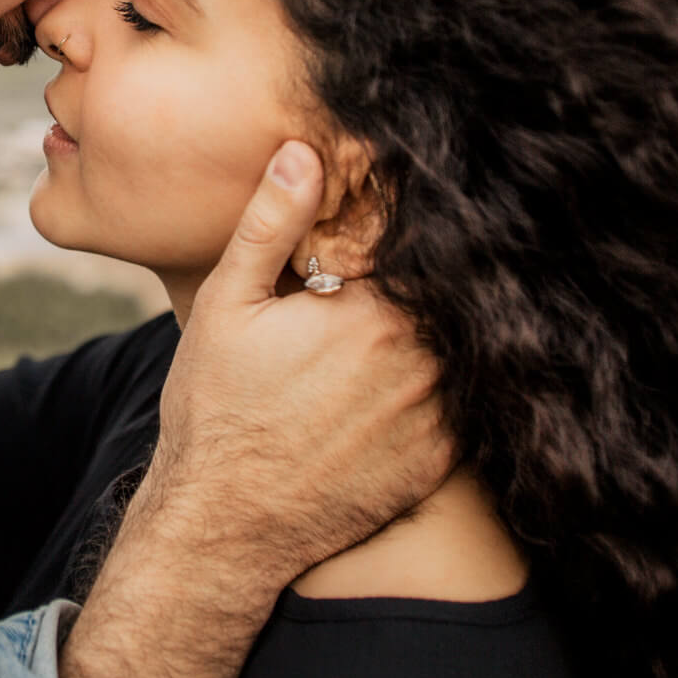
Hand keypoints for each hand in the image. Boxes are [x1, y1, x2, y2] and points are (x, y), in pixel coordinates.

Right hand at [59, 140, 452, 677]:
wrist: (226, 525)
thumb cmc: (217, 411)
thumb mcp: (227, 306)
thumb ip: (270, 226)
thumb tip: (303, 152)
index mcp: (375, 311)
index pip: (411, 239)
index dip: (394, 219)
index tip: (378, 212)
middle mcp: (424, 361)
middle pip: (442, 289)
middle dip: (415, 272)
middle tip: (366, 280)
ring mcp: (440, 415)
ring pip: (457, 341)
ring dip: (431, 325)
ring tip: (373, 336)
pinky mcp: (442, 460)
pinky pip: (460, 399)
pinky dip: (437, 380)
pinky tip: (387, 383)